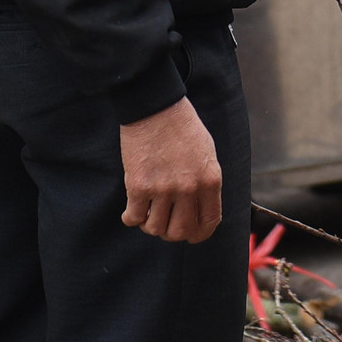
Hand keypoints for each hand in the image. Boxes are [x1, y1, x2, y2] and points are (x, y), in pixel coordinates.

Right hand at [119, 98, 221, 242]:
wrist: (155, 108)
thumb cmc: (182, 127)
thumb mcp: (206, 154)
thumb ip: (206, 183)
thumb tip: (200, 210)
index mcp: (211, 180)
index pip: (209, 223)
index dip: (198, 234)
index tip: (190, 234)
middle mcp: (189, 188)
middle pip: (181, 232)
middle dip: (172, 232)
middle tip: (164, 222)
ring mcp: (164, 189)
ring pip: (156, 229)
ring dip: (150, 225)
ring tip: (148, 212)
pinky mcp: (139, 186)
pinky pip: (134, 218)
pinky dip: (131, 218)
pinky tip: (131, 211)